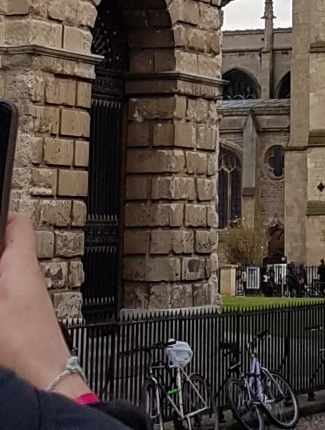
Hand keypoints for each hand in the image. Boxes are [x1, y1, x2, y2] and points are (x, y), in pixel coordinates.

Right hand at [0, 214, 89, 399]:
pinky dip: (2, 293)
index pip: (16, 224)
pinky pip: (9, 296)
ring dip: (1, 273)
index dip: (1, 214)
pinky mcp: (26, 322)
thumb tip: (3, 264)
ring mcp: (29, 301)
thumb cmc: (24, 349)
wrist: (46, 384)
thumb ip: (0, 272)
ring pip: (8, 274)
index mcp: (21, 267)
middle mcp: (30, 280)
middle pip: (8, 250)